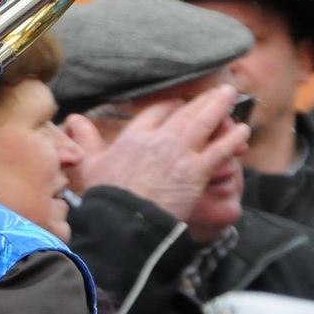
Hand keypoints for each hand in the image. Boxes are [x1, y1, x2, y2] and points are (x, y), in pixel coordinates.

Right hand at [63, 85, 248, 223]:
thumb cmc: (107, 196)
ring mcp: (180, 154)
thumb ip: (85, 139)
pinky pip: (221, 148)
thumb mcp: (89, 164)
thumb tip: (72, 119)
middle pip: (185, 111)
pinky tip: (242, 130)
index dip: (171, 106)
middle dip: (203, 99)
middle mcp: (159, 139)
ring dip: (220, 107)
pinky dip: (233, 138)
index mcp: (134, 136)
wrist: (125, 222)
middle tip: (219, 91)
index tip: (180, 104)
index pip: (156, 112)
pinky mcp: (197, 172)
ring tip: (232, 97)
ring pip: (205, 122)